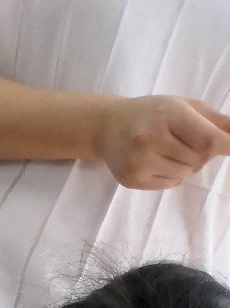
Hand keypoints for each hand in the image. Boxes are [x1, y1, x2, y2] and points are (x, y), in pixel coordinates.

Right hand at [96, 96, 229, 189]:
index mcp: (167, 115)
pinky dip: (173, 175)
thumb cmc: (151, 113)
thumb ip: (215, 120)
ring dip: (187, 165)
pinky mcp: (132, 179)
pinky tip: (159, 161)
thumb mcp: (184, 106)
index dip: (226, 146)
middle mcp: (150, 139)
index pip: (207, 139)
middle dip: (202, 153)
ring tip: (171, 151)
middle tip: (187, 142)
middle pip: (199, 159)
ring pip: (186, 173)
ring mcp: (139, 162)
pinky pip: (170, 184)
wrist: (107, 126)